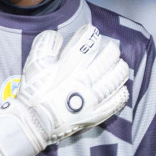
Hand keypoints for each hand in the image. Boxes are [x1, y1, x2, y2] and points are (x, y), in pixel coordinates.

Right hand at [0, 25, 129, 155]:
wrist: (34, 123)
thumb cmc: (33, 92)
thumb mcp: (34, 64)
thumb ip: (45, 45)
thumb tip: (56, 35)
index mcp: (69, 67)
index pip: (87, 44)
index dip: (90, 34)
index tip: (91, 32)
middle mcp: (85, 80)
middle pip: (107, 59)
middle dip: (110, 50)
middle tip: (110, 48)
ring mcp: (93, 98)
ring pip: (116, 78)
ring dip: (120, 69)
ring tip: (120, 65)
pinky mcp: (96, 114)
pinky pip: (116, 102)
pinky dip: (121, 94)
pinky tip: (122, 88)